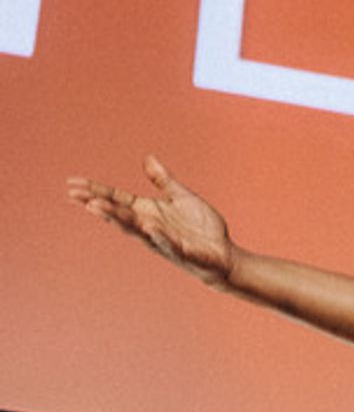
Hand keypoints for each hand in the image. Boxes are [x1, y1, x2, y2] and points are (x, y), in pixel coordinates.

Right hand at [68, 155, 235, 288]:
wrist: (222, 253)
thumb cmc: (199, 227)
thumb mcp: (180, 196)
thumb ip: (163, 180)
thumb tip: (147, 158)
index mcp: (148, 212)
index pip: (117, 200)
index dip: (96, 191)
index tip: (73, 184)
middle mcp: (149, 227)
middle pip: (119, 215)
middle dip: (99, 205)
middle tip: (76, 195)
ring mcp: (163, 240)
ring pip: (136, 230)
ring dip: (117, 219)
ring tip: (97, 207)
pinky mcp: (182, 251)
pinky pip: (168, 244)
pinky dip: (159, 236)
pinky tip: (149, 227)